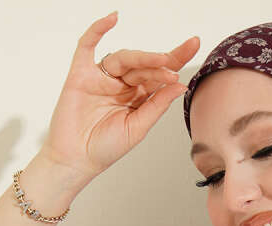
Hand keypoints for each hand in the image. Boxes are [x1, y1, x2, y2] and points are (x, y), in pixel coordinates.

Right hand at [40, 14, 199, 182]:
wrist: (76, 160)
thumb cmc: (105, 148)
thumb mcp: (138, 128)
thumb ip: (157, 105)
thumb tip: (178, 85)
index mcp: (138, 98)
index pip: (159, 74)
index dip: (176, 60)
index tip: (194, 45)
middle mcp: (121, 84)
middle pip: (144, 65)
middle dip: (162, 61)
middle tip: (180, 57)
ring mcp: (102, 77)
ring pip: (124, 58)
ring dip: (143, 57)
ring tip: (161, 61)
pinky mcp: (81, 73)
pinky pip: (87, 45)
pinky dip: (98, 29)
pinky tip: (113, 19)